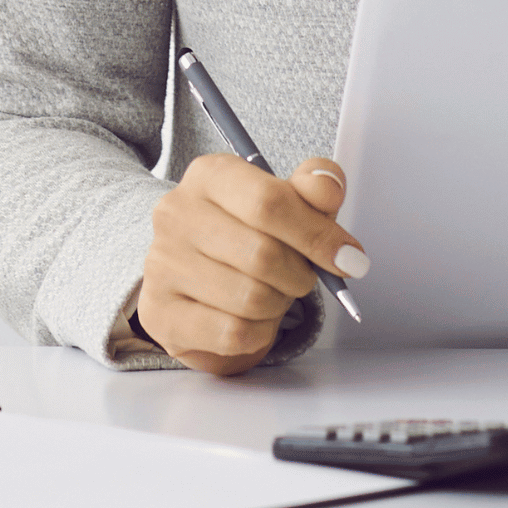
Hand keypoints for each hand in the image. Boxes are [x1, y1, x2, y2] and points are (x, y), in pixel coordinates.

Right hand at [139, 154, 368, 375]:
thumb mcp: (286, 199)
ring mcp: (161, 264)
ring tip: (275, 293)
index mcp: (210, 174)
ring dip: (280, 304)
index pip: (270, 202)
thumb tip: (329, 190)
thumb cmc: (249, 230)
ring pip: (250, 298)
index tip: (349, 258)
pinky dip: (260, 332)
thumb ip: (315, 189)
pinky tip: (256, 317)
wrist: (195, 268)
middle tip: (304, 276)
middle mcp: (176, 214)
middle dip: (300, 274)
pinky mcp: (159, 313)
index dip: (317, 235)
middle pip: (263, 255)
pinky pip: (232, 333)